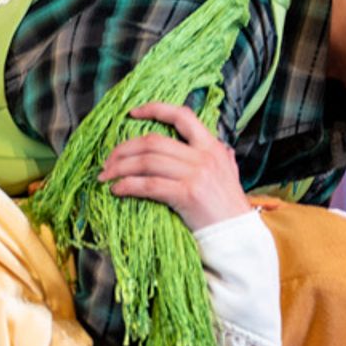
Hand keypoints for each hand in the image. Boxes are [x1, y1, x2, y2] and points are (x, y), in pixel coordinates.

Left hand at [98, 102, 249, 228]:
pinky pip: (149, 185)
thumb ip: (222, 158)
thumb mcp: (230, 174)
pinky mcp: (187, 194)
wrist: (238, 235)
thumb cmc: (229, 209)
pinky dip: (128, 186)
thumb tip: (219, 146)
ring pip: (147, 162)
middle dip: (124, 149)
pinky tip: (117, 190)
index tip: (132, 113)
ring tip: (107, 177)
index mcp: (212, 146)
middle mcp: (204, 156)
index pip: (182, 116)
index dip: (155, 109)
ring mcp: (196, 174)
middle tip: (108, 161)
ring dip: (120, 168)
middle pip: (153, 142)